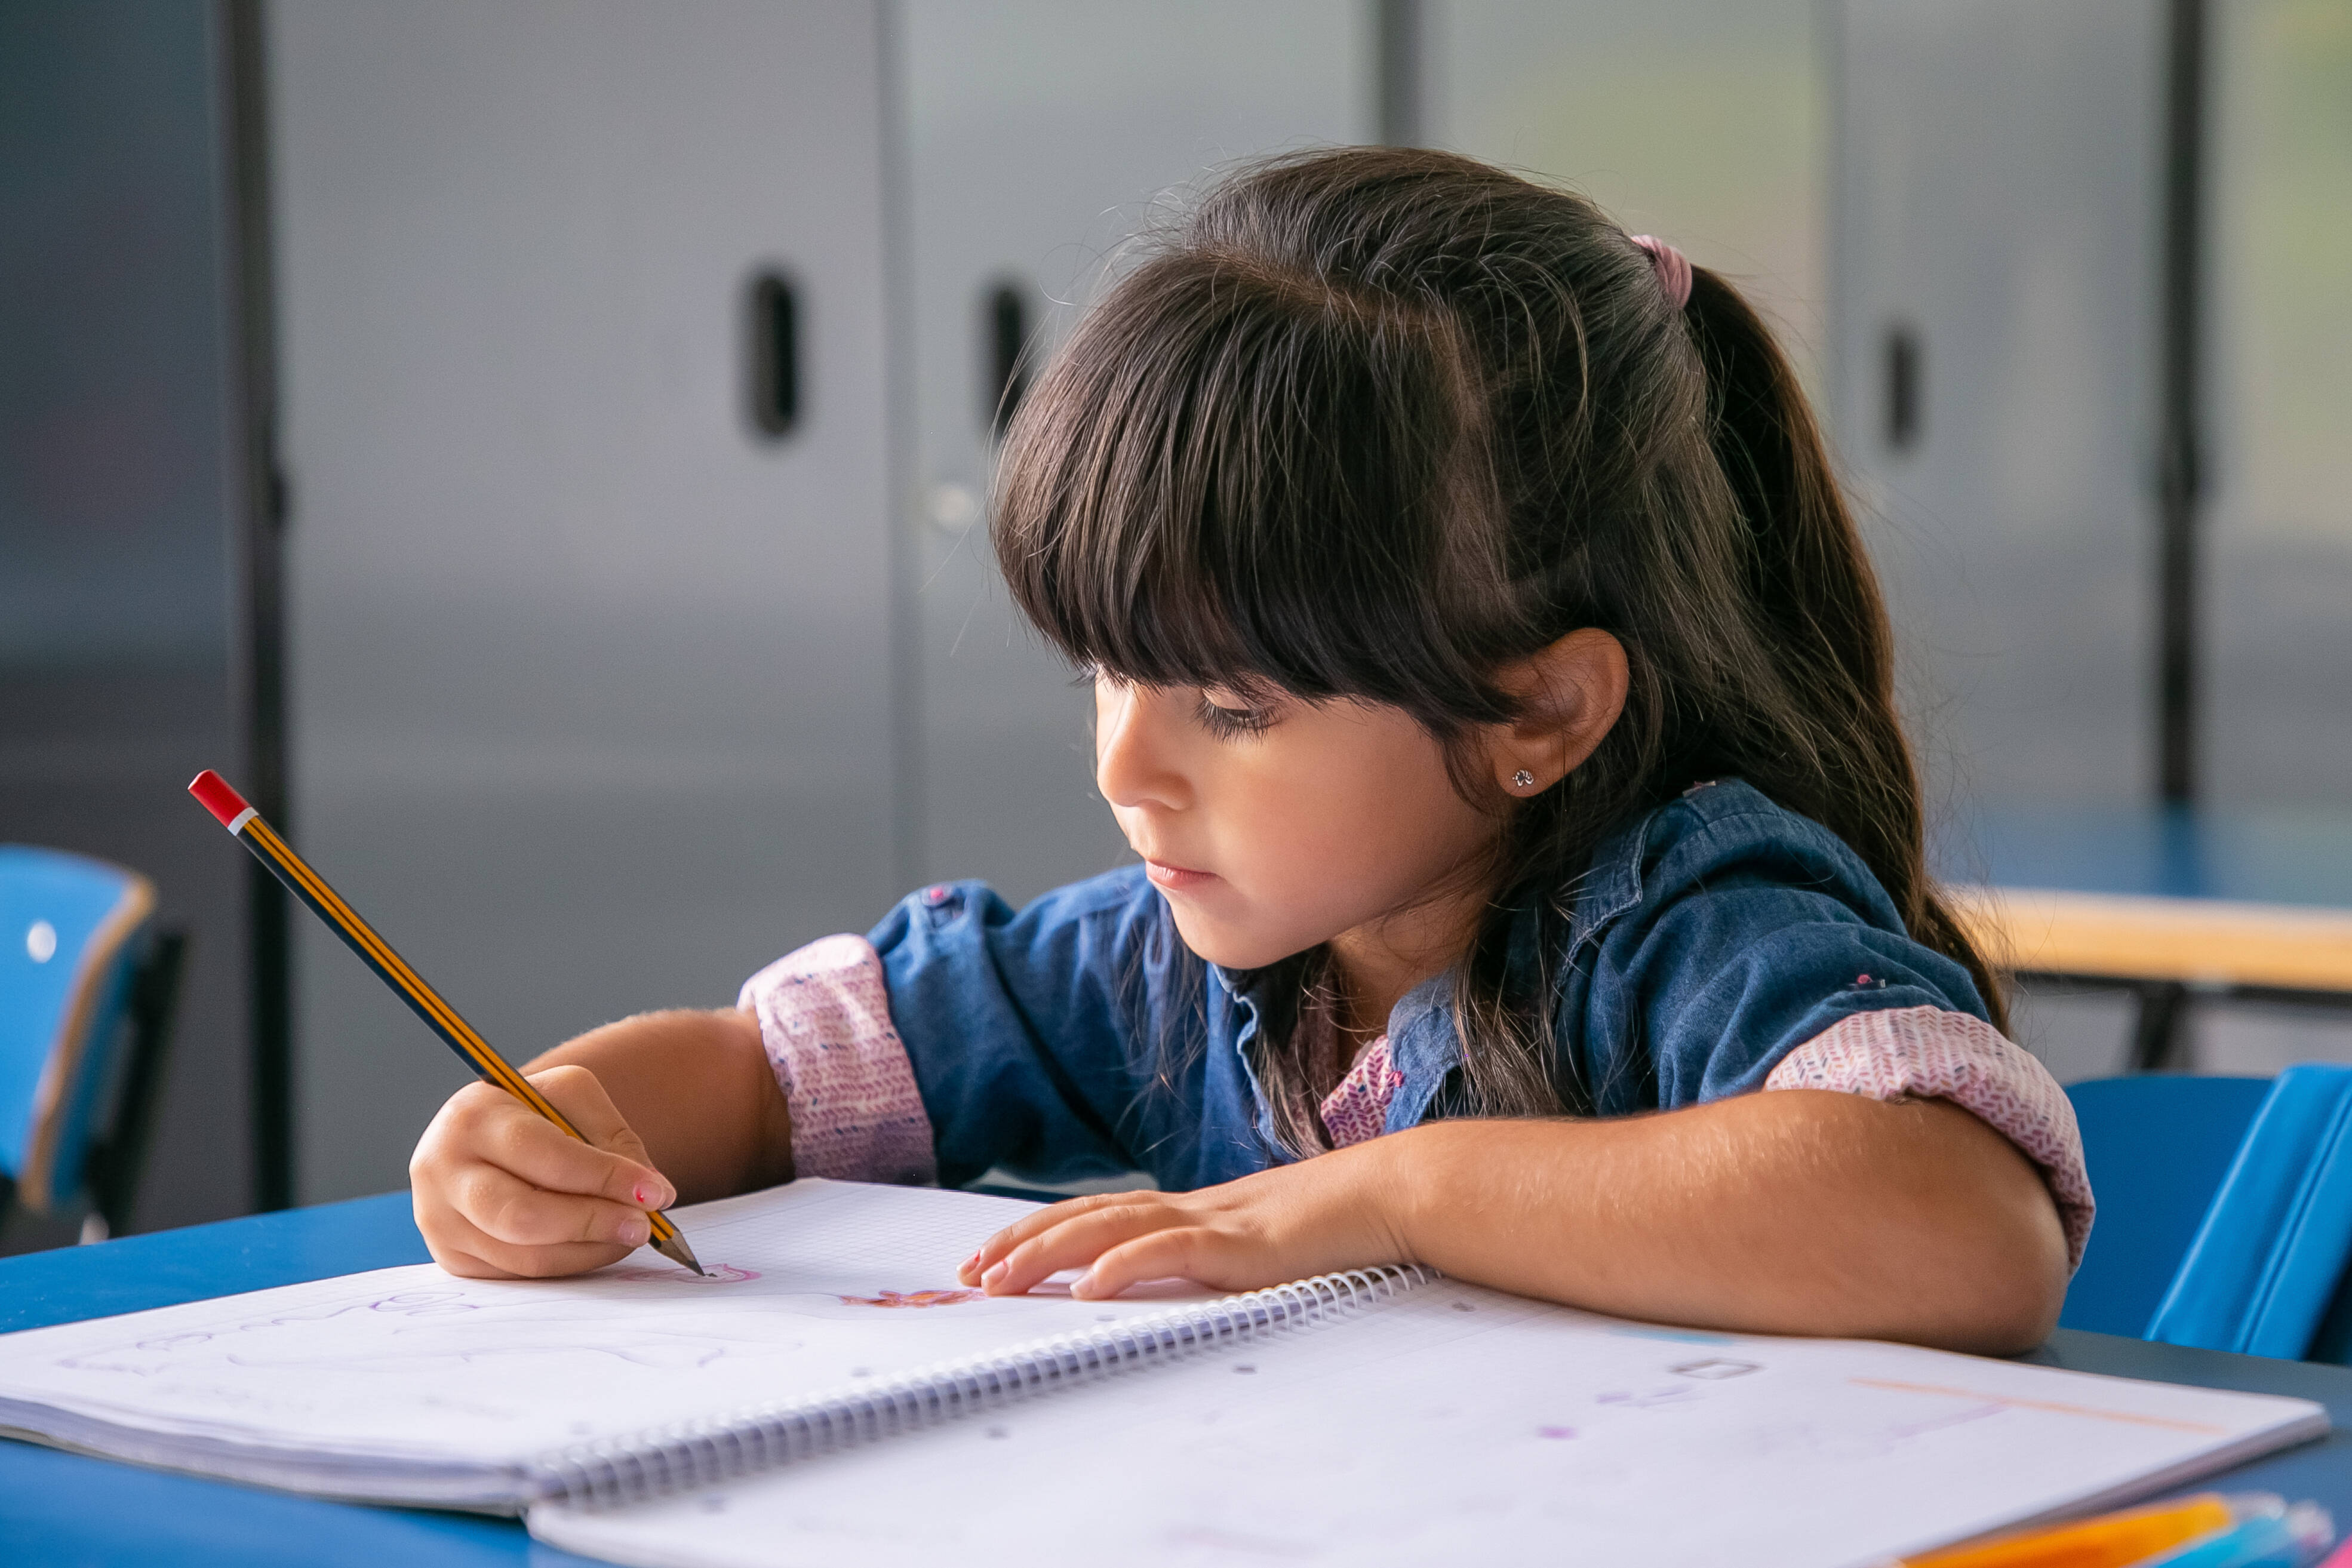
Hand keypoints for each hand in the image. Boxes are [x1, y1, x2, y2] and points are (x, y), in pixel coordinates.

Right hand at [410, 1065, 677, 1278]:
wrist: (485, 1135)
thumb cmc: (535, 1112)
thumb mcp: (571, 1098)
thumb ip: (611, 1138)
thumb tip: (650, 1193)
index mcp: (472, 1118)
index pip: (544, 1155)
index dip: (604, 1177)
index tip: (656, 1191)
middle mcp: (442, 1171)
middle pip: (523, 1215)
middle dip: (594, 1223)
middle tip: (645, 1225)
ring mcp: (440, 1220)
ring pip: (525, 1254)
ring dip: (589, 1250)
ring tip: (629, 1234)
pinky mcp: (453, 1257)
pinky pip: (519, 1273)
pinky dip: (568, 1262)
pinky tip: (594, 1244)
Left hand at [955, 1142, 1410, 1300]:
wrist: (1389, 1192)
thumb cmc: (1332, 1224)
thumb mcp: (1257, 1244)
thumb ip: (1214, 1254)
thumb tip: (1173, 1277)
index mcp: (1190, 1209)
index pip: (1096, 1214)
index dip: (1039, 1231)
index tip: (990, 1255)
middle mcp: (1189, 1207)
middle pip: (1087, 1216)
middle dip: (1022, 1243)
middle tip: (970, 1271)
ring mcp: (1212, 1220)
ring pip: (1112, 1228)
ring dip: (1050, 1252)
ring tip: (1003, 1277)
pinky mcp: (1239, 1243)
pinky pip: (1170, 1251)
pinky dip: (1124, 1265)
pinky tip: (1090, 1286)